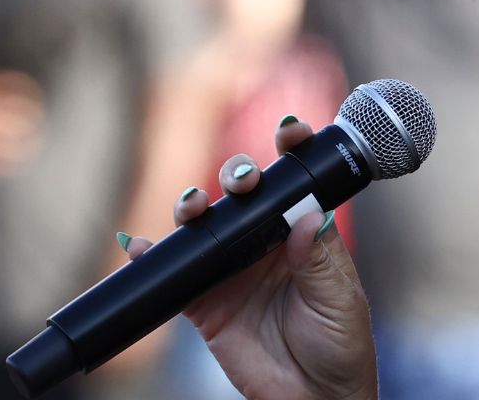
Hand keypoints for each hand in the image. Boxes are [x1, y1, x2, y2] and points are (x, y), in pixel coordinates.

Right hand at [121, 117, 376, 399]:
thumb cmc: (340, 347)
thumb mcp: (338, 301)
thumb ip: (319, 260)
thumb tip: (307, 215)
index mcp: (305, 233)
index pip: (296, 181)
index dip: (291, 150)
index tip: (290, 131)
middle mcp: (265, 242)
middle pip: (244, 193)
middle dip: (239, 174)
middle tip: (244, 181)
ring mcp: (231, 268)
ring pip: (204, 223)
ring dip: (193, 205)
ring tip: (193, 207)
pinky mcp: (203, 301)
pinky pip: (172, 273)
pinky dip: (150, 256)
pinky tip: (138, 246)